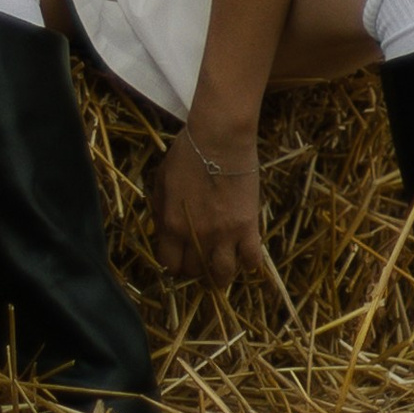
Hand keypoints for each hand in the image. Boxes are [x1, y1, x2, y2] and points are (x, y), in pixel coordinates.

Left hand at [149, 129, 266, 293]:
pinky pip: (252, 259)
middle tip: (201, 258)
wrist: (219, 137)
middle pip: (195, 271)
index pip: (170, 265)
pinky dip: (249, 262)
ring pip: (224, 275)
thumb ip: (161, 211)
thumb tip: (163, 231)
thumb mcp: (161, 181)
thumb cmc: (186, 153)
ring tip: (223, 265)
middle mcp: (197, 237)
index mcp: (172, 226)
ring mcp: (224, 234)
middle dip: (196, 267)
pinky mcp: (248, 227)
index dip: (174, 264)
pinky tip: (245, 254)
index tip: (179, 259)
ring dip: (221, 274)